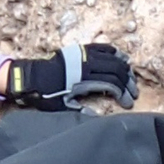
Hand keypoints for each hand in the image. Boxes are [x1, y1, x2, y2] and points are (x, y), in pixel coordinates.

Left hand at [0, 42, 138, 110]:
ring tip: (130, 79)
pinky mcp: (80, 49)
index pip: (113, 84)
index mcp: (83, 79)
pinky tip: (121, 58)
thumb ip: (80, 110)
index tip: (128, 104)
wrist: (30, 77)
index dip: (123, 94)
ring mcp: (84, 54)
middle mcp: (86, 64)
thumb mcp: (62, 107)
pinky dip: (114, 52)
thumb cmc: (45, 95)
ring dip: (124, 68)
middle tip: (133, 93)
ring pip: (113, 58)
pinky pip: (102, 47)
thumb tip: (97, 115)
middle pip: (117, 70)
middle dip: (128, 82)